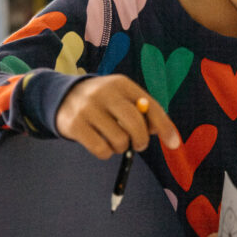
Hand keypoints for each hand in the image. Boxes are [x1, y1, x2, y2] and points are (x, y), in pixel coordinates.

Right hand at [55, 76, 179, 159]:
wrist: (62, 97)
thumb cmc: (103, 102)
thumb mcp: (122, 99)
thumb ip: (143, 112)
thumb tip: (160, 132)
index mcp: (122, 83)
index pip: (150, 106)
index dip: (164, 126)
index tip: (174, 143)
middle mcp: (104, 92)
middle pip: (135, 123)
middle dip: (141, 140)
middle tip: (139, 144)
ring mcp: (88, 108)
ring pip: (119, 140)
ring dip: (121, 147)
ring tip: (115, 140)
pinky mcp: (75, 124)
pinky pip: (101, 149)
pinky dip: (106, 153)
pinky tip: (102, 144)